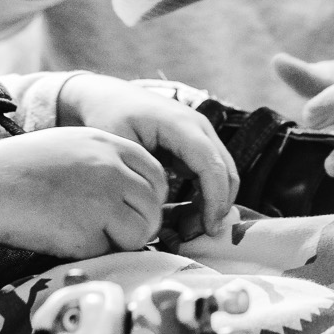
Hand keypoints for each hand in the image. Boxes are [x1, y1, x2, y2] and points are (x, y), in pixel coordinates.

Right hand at [0, 127, 167, 266]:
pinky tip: (70, 241)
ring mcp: (104, 199)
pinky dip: (99, 253)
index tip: (133, 210)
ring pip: (142, 231)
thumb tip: (129, 191)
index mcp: (106, 143)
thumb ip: (102, 162)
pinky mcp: (90, 232)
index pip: (155, 173)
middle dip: (141, 222)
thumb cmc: (16, 169)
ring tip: (87, 235)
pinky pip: (114, 251)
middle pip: (153, 204)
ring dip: (122, 240)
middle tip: (112, 232)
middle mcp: (112, 168)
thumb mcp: (66, 147)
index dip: (149, 196)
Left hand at [59, 74, 238, 238]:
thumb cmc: (108, 118)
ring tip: (186, 229)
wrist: (107, 98)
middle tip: (196, 236)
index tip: (209, 229)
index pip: (210, 164)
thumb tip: (160, 207)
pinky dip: (206, 196)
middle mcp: (199, 126)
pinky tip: (185, 216)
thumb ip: (141, 173)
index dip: (215, 199)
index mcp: (180, 124)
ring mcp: (201, 134)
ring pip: (223, 174)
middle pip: (226, 171)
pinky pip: (212, 173)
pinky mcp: (196, 145)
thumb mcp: (119, 145)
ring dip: (212, 203)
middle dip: (218, 206)